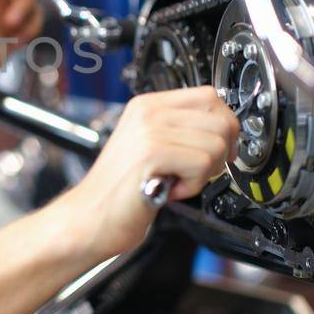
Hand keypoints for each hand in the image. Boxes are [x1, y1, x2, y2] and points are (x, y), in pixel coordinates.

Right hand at [67, 87, 239, 260]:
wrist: (89, 217)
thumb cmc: (121, 190)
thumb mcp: (150, 146)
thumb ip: (179, 132)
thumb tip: (223, 129)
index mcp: (148, 105)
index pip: (210, 96)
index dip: (225, 125)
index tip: (218, 149)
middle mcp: (148, 112)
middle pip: (220, 119)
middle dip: (220, 152)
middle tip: (195, 171)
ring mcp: (149, 131)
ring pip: (216, 143)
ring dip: (204, 172)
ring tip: (176, 181)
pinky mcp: (152, 154)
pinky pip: (202, 164)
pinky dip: (194, 185)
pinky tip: (170, 190)